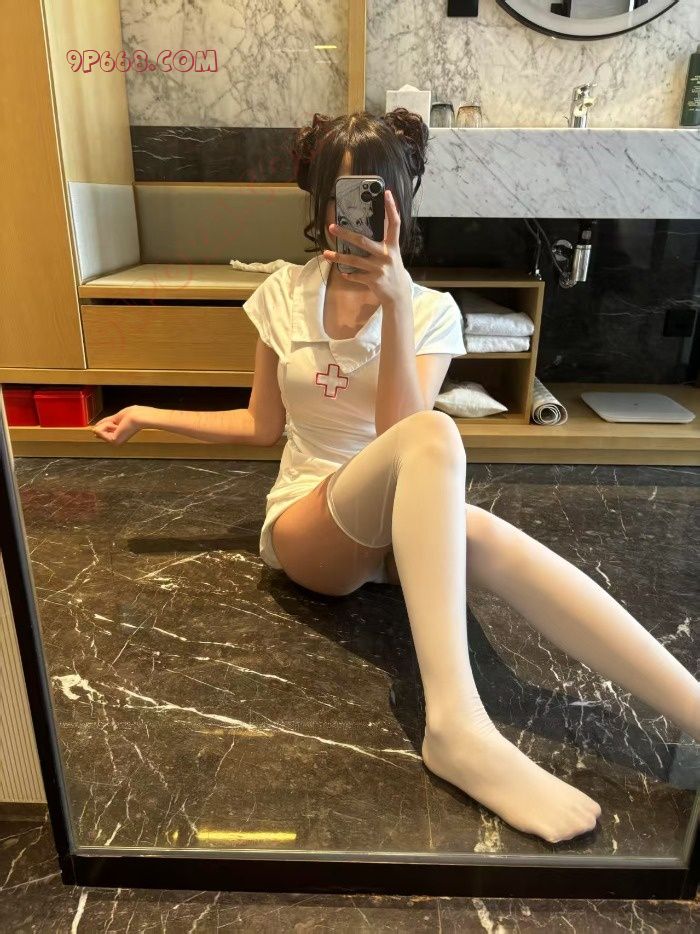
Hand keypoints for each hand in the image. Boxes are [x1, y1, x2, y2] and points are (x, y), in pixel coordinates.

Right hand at [91, 405, 146, 444]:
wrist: (138, 417)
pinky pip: (100, 431)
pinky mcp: (113, 441)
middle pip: (99, 430)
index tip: (111, 423)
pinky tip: (118, 426)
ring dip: (107, 423)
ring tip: (119, 424)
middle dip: (106, 423)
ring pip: (98, 430)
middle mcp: (116, 440)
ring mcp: (115, 442)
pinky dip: (107, 425)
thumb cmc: (132, 415)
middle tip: (118, 422)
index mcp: (118, 434)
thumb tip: (94, 429)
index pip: (103, 430)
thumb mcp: (114, 418)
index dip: (103, 424)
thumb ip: (105, 424)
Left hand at [323, 189, 411, 308]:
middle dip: (346, 234)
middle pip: (363, 241)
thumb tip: (368, 226)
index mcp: (393, 245)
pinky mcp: (373, 280)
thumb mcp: (391, 254)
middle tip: (332, 227)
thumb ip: (383, 241)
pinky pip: (355, 276)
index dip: (391, 208)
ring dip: (338, 257)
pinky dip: (348, 275)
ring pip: (354, 260)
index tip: (386, 192)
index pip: (394, 223)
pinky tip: (341, 272)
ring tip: (325, 253)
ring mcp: (379, 269)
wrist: (398, 294)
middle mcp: (386, 255)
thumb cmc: (392, 270)